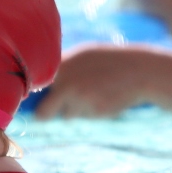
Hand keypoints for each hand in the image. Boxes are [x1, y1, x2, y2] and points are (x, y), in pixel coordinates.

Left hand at [37, 44, 165, 117]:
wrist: (140, 70)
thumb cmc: (108, 63)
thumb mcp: (84, 55)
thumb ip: (61, 69)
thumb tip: (37, 89)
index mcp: (63, 65)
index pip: (34, 88)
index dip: (31, 98)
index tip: (31, 102)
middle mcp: (68, 82)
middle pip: (43, 112)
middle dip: (44, 116)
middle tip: (44, 116)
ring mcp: (82, 98)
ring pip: (66, 115)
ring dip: (73, 110)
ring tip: (92, 95)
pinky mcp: (95, 110)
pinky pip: (84, 116)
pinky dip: (90, 112)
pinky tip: (102, 99)